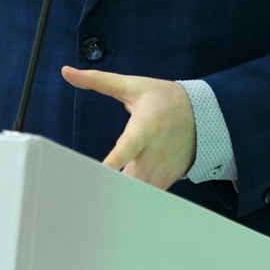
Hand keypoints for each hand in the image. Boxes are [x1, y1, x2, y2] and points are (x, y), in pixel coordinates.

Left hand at [62, 66, 194, 188]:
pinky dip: (129, 197)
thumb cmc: (163, 98)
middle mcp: (153, 152)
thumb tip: (66, 72)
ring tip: (93, 198)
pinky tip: (117, 195)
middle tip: (83, 191)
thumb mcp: (133, 85)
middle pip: (129, 180)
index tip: (102, 171)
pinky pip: (143, 197)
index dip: (116, 161)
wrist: (202, 116)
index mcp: (145, 126)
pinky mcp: (164, 181)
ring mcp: (160, 170)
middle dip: (108, 187)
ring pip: (134, 194)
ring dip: (116, 195)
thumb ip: (98, 80)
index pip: (128, 147)